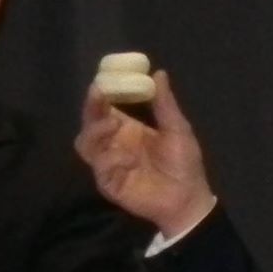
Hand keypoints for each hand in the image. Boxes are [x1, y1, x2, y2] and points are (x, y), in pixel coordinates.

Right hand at [74, 70, 215, 236]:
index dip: (101, 95)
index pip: (105, 108)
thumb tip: (158, 73)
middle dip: (91, 108)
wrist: (187, 198)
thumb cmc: (183, 163)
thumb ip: (164, 103)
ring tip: (113, 123)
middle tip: (99, 96)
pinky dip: (110, 158)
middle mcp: (113, 143)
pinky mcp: (108, 182)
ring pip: (85, 143)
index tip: (103, 81)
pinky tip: (127, 159)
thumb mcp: (178, 129)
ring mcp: (108, 163)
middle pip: (89, 123)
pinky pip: (99, 166)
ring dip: (96, 130)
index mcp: (128, 129)